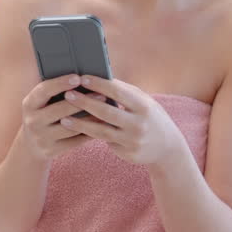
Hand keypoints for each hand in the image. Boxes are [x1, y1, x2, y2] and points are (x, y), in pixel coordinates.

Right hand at [18, 74, 112, 161]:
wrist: (31, 146)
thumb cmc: (43, 115)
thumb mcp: (40, 103)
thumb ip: (53, 92)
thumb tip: (80, 77)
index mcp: (29, 104)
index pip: (44, 90)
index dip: (60, 83)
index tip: (78, 77)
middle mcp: (32, 121)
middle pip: (60, 110)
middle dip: (83, 101)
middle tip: (102, 93)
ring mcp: (41, 137)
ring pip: (71, 127)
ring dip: (90, 118)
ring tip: (106, 110)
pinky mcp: (51, 150)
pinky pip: (75, 141)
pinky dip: (90, 132)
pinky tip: (101, 125)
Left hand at [57, 76, 186, 166]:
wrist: (167, 147)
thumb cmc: (149, 116)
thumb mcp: (143, 102)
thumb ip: (123, 92)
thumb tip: (98, 78)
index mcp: (144, 106)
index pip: (118, 93)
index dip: (99, 84)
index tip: (82, 78)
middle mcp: (139, 124)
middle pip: (106, 112)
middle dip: (84, 103)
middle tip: (67, 95)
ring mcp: (133, 141)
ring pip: (101, 132)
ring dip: (80, 125)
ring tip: (64, 119)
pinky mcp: (128, 154)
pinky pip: (106, 143)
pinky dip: (91, 136)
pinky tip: (76, 131)